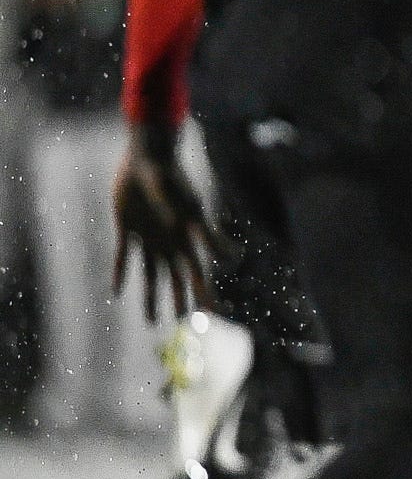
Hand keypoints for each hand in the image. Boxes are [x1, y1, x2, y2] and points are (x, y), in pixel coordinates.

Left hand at [112, 128, 224, 323]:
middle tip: (181, 322)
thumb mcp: (187, 203)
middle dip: (180, 299)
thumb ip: (203, 229)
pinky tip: (117, 292)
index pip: (197, 270)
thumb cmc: (170, 176)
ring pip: (151, 274)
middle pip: (177, 276)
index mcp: (185, 237)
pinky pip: (123, 257)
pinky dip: (120, 274)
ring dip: (151, 296)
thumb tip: (227, 254)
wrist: (148, 157)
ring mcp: (149, 237)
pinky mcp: (127, 229)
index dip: (204, 291)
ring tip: (151, 321)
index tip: (211, 313)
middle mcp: (169, 240)